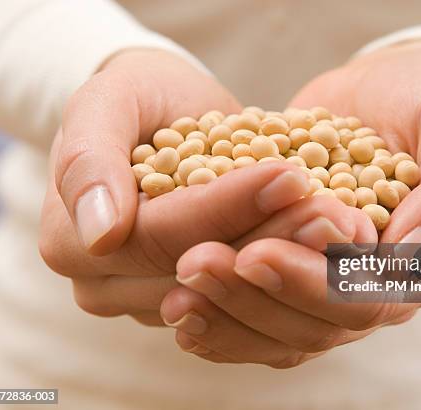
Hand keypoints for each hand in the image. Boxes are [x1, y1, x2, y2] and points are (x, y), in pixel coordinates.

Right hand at [39, 49, 375, 324]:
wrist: (161, 116)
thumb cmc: (134, 101)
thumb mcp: (104, 105)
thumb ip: (87, 160)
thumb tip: (100, 234)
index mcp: (74, 245)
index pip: (161, 238)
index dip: (227, 209)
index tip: (289, 175)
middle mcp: (109, 289)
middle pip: (201, 275)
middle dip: (273, 240)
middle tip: (337, 212)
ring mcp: (154, 303)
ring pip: (233, 296)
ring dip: (294, 262)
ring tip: (346, 227)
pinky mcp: (198, 304)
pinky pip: (249, 307)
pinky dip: (295, 280)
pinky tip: (336, 255)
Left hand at [162, 41, 420, 366]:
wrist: (397, 93)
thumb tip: (415, 257)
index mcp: (420, 269)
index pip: (364, 298)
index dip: (310, 284)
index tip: (256, 254)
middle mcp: (374, 290)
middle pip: (315, 323)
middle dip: (252, 298)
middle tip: (195, 264)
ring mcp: (331, 285)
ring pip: (281, 328)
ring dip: (227, 314)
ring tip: (175, 293)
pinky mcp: (295, 271)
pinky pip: (260, 312)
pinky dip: (221, 317)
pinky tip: (180, 310)